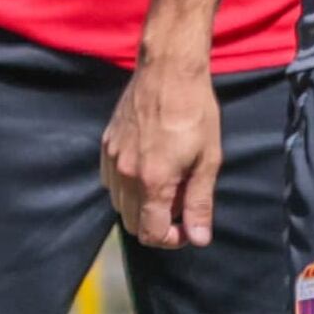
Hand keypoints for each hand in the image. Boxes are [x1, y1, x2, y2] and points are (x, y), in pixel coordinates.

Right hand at [101, 60, 225, 249]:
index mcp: (152, 181)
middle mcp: (125, 175)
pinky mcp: (106, 146)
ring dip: (142, 206)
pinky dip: (128, 187)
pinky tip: (151, 171)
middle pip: (131, 223)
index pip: (150, 232)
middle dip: (156, 226)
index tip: (188, 229)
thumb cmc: (195, 113)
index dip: (171, 239)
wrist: (168, 73)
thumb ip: (200, 202)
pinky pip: (111, 182)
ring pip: (119, 204)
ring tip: (170, 186)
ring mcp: (111, 159)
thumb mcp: (208, 160)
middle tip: (181, 210)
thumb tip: (198, 238)